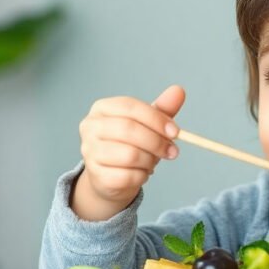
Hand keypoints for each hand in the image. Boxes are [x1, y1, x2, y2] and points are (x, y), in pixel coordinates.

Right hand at [71, 85, 185, 220]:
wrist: (111, 176)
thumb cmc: (130, 145)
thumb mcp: (147, 124)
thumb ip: (163, 109)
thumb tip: (178, 91)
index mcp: (102, 108)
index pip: (130, 106)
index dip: (156, 119)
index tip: (175, 132)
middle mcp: (91, 127)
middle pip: (128, 129)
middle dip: (156, 142)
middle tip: (172, 151)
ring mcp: (90, 152)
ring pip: (130, 155)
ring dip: (150, 160)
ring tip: (152, 161)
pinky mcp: (96, 175)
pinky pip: (127, 176)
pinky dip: (142, 176)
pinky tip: (141, 173)